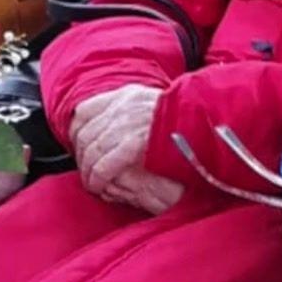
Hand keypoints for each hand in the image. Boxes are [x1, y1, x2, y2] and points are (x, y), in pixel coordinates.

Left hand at [69, 85, 184, 213]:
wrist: (205, 126)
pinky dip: (98, 177)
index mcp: (128, 95)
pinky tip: (99, 186)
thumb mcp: (152, 106)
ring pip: (92, 151)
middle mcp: (125, 105)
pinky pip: (104, 164)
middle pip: (86, 133)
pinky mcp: (135, 142)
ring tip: (93, 183)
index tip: (78, 147)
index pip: (86, 110)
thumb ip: (130, 111)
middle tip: (86, 172)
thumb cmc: (185, 123)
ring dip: (89, 171)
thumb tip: (105, 120)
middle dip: (82, 157)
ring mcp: (129, 122)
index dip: (76, 132)